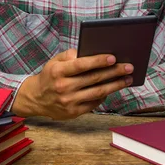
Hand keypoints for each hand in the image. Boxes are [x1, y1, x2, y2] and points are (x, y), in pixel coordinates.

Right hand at [12, 49, 132, 119]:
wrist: (35, 99)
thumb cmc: (50, 76)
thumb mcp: (55, 62)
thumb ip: (71, 55)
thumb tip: (92, 52)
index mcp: (58, 72)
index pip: (81, 65)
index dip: (98, 61)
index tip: (113, 57)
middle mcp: (63, 87)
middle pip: (94, 79)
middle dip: (114, 72)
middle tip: (129, 67)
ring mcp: (69, 101)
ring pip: (98, 92)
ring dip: (115, 85)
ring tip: (127, 79)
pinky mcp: (73, 112)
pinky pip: (94, 103)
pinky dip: (105, 95)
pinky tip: (114, 88)